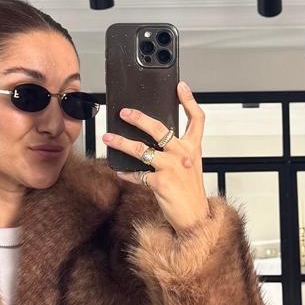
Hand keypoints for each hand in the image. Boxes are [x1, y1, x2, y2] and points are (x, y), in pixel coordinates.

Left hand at [102, 80, 209, 234]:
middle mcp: (183, 154)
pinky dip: (127, 173)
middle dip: (138, 118)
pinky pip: (138, 174)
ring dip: (121, 143)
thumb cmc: (190, 192)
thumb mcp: (189, 166)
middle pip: (159, 128)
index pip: (197, 119)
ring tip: (107, 138)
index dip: (189, 101)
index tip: (180, 87)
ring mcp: (171, 168)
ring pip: (141, 149)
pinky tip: (119, 170)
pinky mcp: (160, 182)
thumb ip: (177, 151)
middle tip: (124, 112)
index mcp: (193, 148)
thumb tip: (155, 140)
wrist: (194, 217)